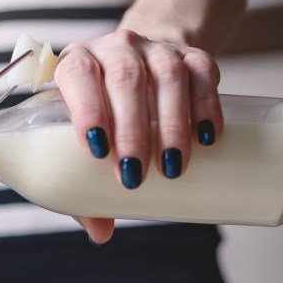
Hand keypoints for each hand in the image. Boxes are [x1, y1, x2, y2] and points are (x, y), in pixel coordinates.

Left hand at [54, 29, 221, 243]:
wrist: (141, 70)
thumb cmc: (101, 116)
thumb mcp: (84, 142)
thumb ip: (84, 185)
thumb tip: (100, 233)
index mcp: (76, 64)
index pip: (77, 76)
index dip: (87, 110)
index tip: (96, 151)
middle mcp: (114, 49)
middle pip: (124, 80)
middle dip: (132, 130)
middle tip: (135, 174)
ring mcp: (154, 48)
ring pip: (166, 76)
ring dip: (170, 124)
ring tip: (171, 166)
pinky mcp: (190, 54)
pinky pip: (203, 73)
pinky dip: (206, 106)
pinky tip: (207, 138)